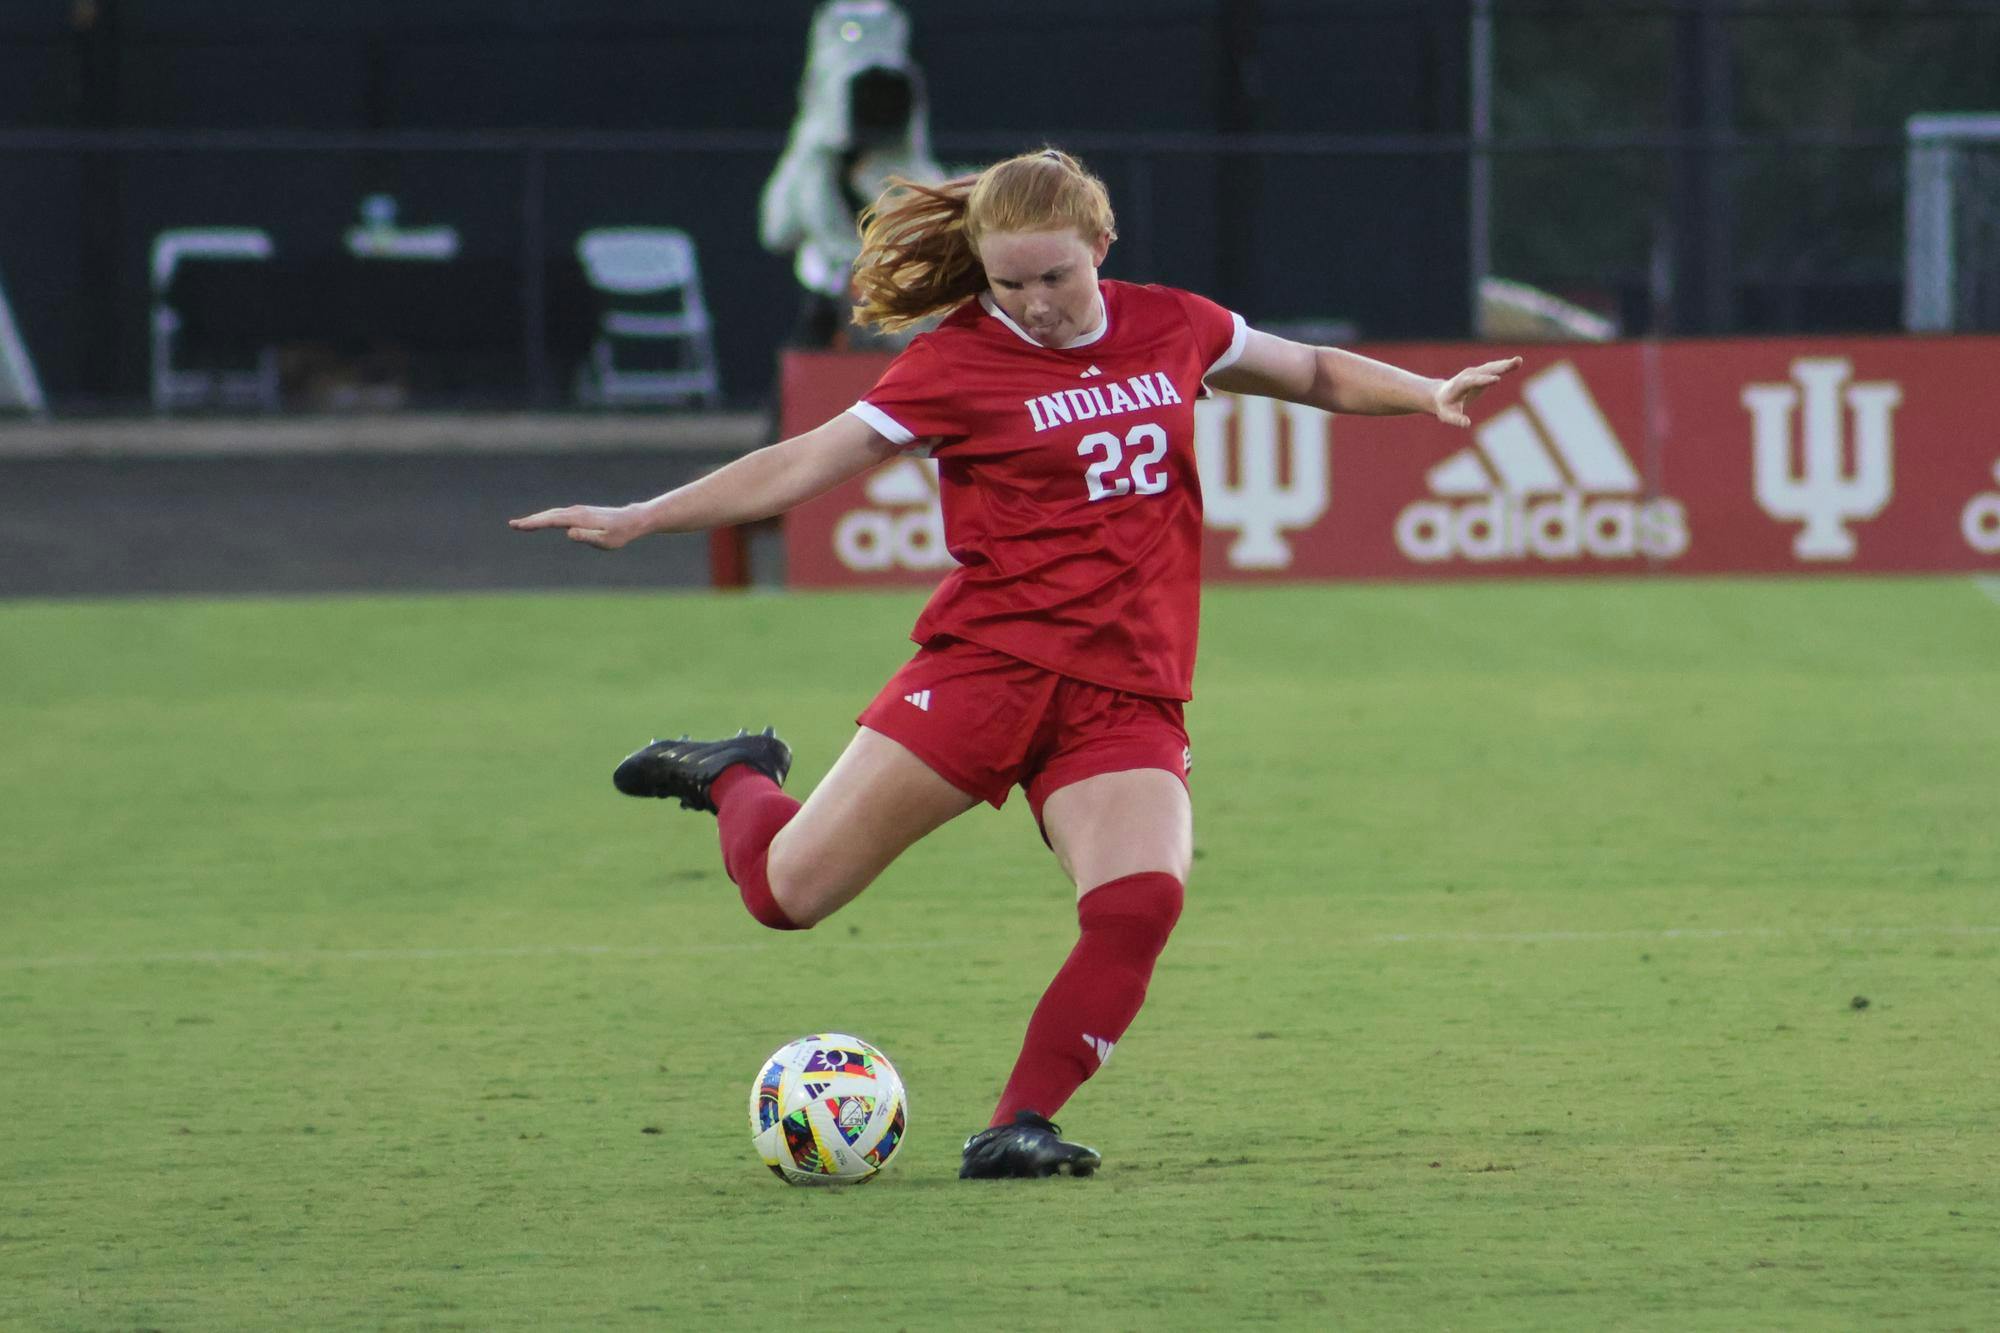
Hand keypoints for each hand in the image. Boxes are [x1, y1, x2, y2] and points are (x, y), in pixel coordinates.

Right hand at [508, 502, 647, 549]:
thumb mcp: (605, 540)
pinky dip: (546, 517)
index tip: (519, 526)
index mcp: (579, 518)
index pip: (551, 520)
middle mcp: (576, 512)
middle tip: (513, 525)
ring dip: (537, 518)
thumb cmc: (620, 533)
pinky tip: (541, 521)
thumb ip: (587, 536)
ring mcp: (578, 511)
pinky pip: (559, 514)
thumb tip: (568, 532)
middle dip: (530, 520)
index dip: (534, 523)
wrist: (632, 520)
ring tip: (521, 525)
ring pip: (552, 514)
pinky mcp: (580, 513)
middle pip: (548, 515)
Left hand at [1431, 356, 1523, 427]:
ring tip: (1519, 361)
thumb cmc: (1444, 407)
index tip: (1497, 379)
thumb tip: (1466, 424)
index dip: (1484, 380)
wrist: (1440, 395)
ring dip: (1505, 364)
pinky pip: (1494, 368)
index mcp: (1460, 385)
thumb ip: (1456, 419)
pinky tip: (1517, 362)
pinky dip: (1505, 365)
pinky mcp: (1482, 373)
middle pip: (1486, 370)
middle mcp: (1469, 375)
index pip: (1473, 381)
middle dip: (1499, 367)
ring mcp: (1476, 373)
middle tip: (1514, 363)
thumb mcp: (1447, 415)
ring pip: (1492, 367)